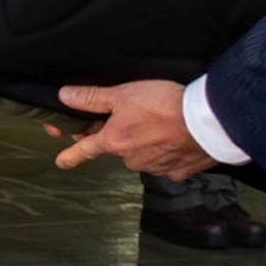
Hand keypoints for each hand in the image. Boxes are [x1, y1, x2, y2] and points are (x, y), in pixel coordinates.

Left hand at [51, 81, 213, 179]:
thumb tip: (65, 96)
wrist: (204, 122)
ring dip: (147, 143)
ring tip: (162, 124)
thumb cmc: (163, 105)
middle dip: (123, 135)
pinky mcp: (177, 172)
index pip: (85, 148)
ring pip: (143, 155)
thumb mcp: (123, 94)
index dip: (71, 154)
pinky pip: (168, 162)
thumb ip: (93, 97)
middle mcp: (130, 159)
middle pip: (119, 147)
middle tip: (136, 117)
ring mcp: (154, 168)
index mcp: (114, 142)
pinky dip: (169, 152)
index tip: (61, 161)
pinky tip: (177, 139)